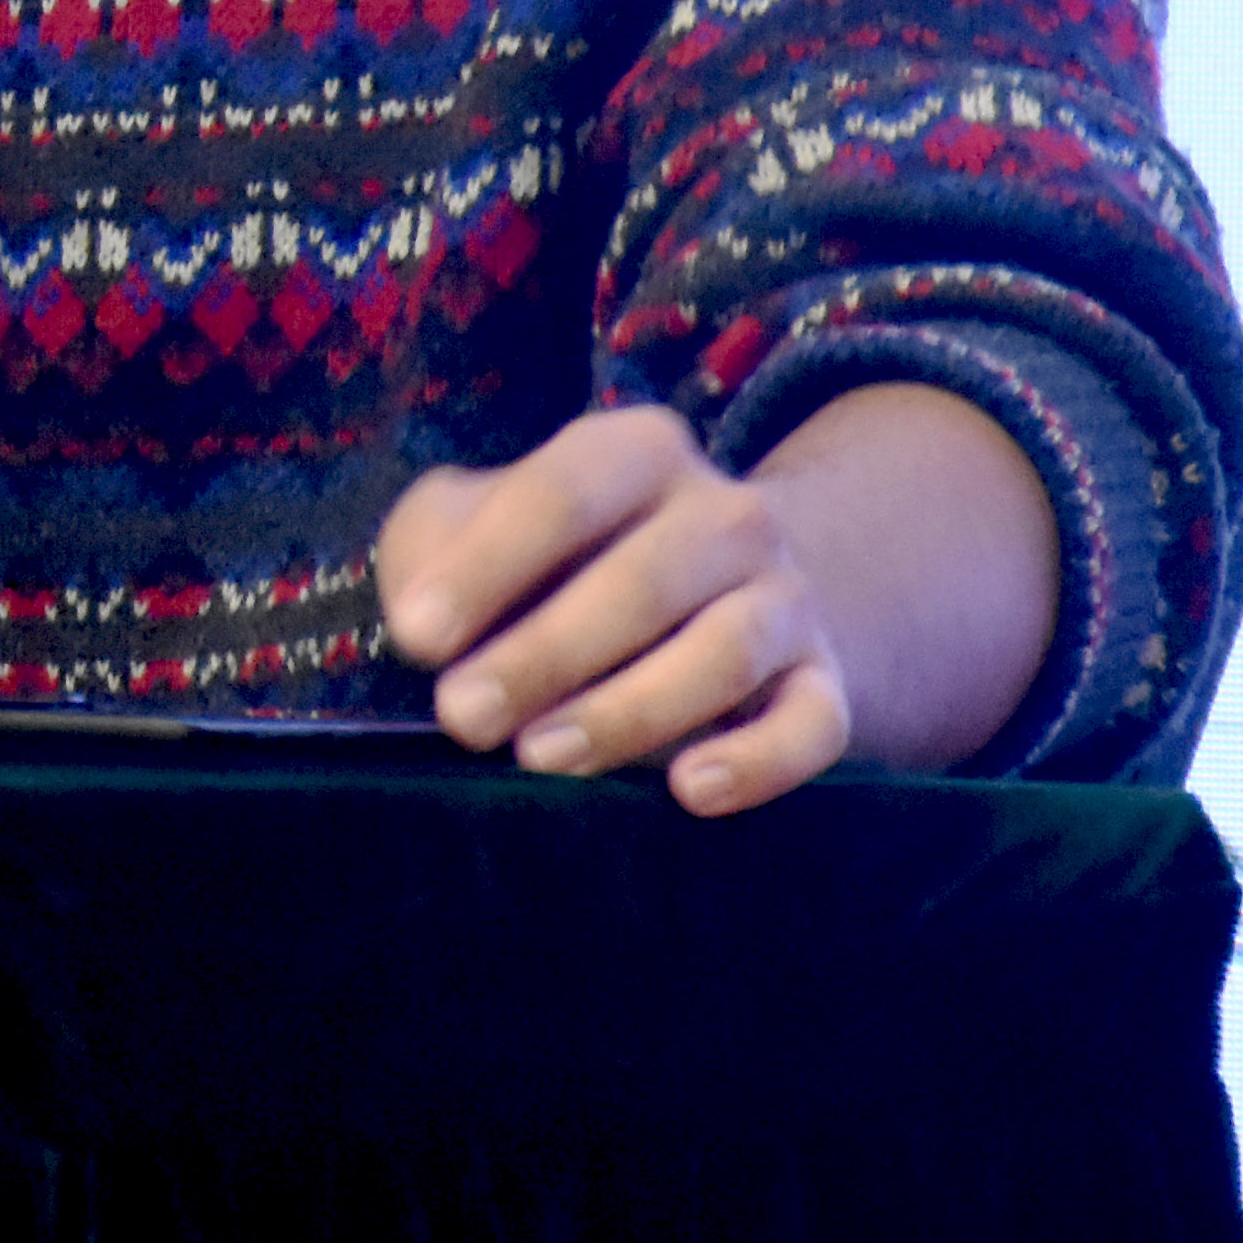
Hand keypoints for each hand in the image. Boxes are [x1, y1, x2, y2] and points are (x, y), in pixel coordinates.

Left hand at [372, 384, 1057, 816]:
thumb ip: (437, 542)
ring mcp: (785, 598)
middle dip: (544, 654)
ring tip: (543, 754)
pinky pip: (812, 724)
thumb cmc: (569, 560)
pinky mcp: (824, 683)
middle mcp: (725, 515)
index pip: (564, 493)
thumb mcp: (492, 523)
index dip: (488, 565)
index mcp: (636, 453)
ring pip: (725, 651)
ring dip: (629, 709)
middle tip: (464, 718)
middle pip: (641, 580)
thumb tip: (420, 615)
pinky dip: (759, 761)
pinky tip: (690, 788)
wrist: (730, 587)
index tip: (418, 637)